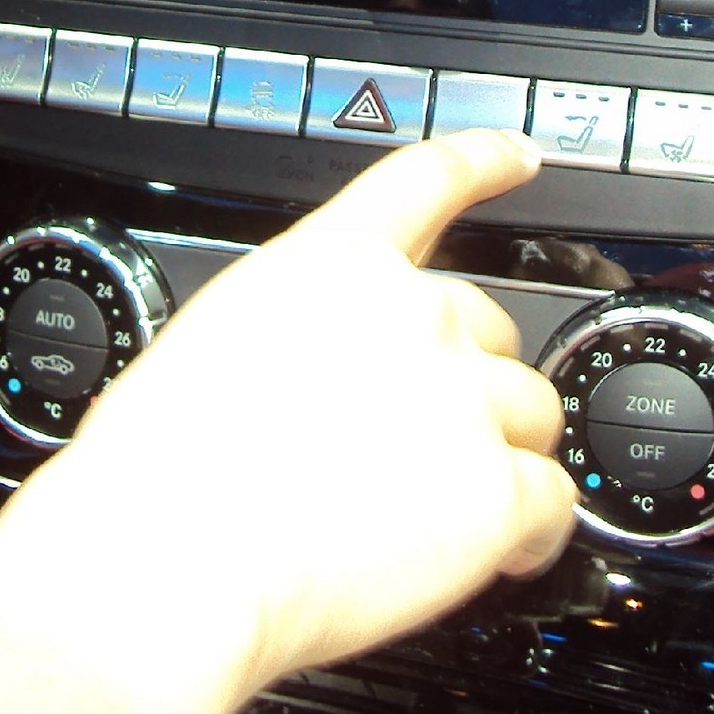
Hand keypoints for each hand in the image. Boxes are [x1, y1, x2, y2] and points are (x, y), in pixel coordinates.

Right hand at [0, 128, 575, 713]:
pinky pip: (552, 502)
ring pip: (531, 413)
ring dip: (504, 455)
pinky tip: (499, 556)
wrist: (172, 552)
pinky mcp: (497, 491)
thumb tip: (319, 374)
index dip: (485, 161)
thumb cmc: (160, 465)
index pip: (430, 180)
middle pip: (491, 328)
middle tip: (417, 443)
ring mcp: (463, 397)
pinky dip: (532, 533)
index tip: (518, 158)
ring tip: (450, 512)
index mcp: (333, 263)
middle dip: (467, 380)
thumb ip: (296, 329)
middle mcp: (411, 313)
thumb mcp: (213, 339)